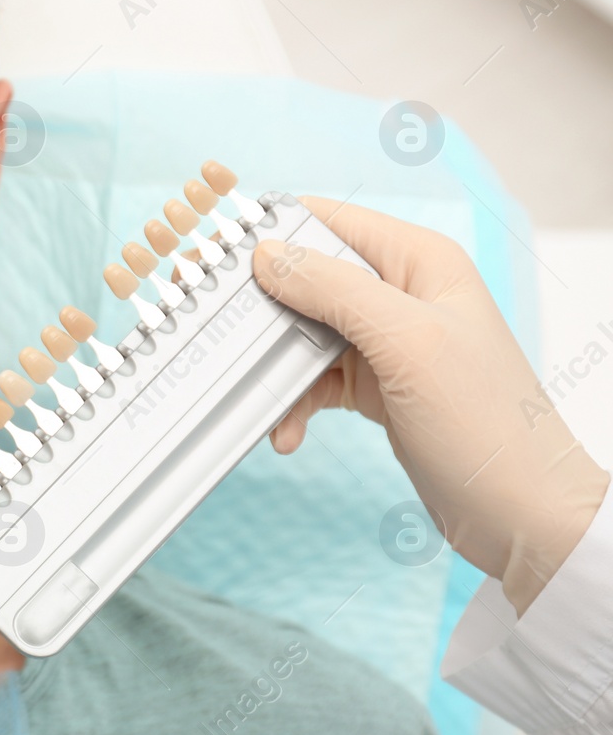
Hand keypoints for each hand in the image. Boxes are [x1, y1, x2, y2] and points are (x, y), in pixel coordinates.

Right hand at [253, 198, 609, 613]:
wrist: (521, 514)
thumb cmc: (486, 425)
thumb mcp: (406, 344)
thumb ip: (334, 290)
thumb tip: (267, 253)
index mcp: (420, 262)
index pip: (328, 220)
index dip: (270, 233)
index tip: (213, 257)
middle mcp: (402, 293)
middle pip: (307, 278)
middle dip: (262, 309)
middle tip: (216, 331)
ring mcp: (389, 342)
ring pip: (304, 333)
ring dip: (276, 368)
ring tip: (264, 403)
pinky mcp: (378, 386)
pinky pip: (315, 379)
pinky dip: (295, 403)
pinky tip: (287, 433)